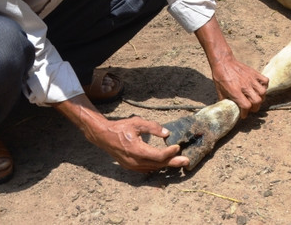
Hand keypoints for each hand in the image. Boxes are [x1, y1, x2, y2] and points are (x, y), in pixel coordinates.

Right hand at [55, 95, 188, 171]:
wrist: (104, 136)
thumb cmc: (121, 128)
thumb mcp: (137, 123)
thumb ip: (153, 127)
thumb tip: (167, 133)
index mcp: (137, 150)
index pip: (158, 156)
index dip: (169, 153)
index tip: (177, 147)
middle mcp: (135, 161)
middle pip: (158, 164)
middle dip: (173, 163)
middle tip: (186, 161)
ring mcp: (132, 166)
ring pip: (153, 168)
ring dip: (166, 165)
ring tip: (178, 162)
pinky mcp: (131, 166)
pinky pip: (147, 169)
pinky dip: (157, 166)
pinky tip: (165, 163)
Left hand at [195, 16, 268, 117]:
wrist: (223, 62)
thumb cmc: (220, 77)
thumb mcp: (219, 91)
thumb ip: (225, 101)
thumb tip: (226, 110)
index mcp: (235, 91)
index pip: (246, 106)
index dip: (246, 113)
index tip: (243, 114)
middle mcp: (245, 86)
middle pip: (257, 101)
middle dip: (255, 108)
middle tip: (251, 108)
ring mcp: (251, 79)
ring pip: (263, 92)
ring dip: (261, 98)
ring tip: (256, 99)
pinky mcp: (254, 73)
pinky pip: (265, 81)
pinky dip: (264, 86)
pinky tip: (259, 88)